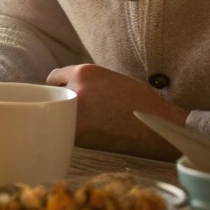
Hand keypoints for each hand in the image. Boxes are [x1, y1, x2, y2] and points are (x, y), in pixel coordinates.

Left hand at [46, 64, 185, 159]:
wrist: (155, 126)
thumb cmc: (139, 102)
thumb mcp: (110, 78)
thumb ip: (86, 81)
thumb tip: (67, 88)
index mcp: (84, 72)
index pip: (55, 78)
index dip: (59, 87)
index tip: (61, 93)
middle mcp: (75, 90)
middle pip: (53, 97)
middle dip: (60, 103)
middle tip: (76, 110)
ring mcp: (75, 114)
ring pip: (58, 116)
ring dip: (65, 119)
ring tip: (88, 123)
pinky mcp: (79, 136)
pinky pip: (67, 132)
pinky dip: (74, 133)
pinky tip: (92, 133)